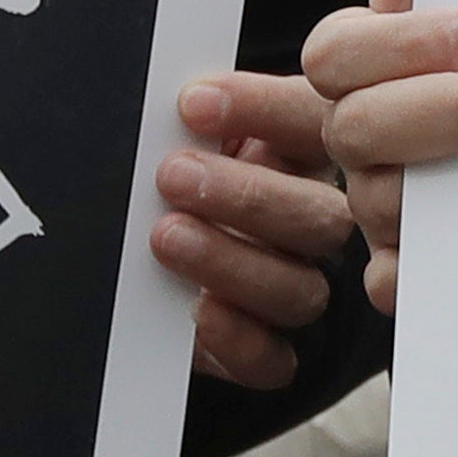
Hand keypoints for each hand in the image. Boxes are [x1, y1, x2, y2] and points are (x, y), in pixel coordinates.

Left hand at [152, 70, 352, 389]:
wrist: (137, 268)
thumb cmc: (167, 181)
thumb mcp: (177, 137)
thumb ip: (190, 119)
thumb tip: (176, 96)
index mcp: (300, 156)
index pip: (312, 124)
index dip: (265, 111)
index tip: (194, 103)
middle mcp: (310, 223)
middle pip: (320, 216)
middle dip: (246, 195)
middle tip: (174, 176)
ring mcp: (292, 288)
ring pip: (299, 288)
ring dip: (231, 260)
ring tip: (167, 236)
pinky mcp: (265, 353)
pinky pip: (274, 359)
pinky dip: (238, 338)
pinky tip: (197, 311)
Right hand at [303, 0, 457, 316]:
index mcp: (360, 62)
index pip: (337, 52)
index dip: (398, 43)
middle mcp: (355, 132)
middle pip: (356, 127)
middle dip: (440, 109)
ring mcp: (372, 197)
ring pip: (380, 201)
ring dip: (449, 182)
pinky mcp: (400, 262)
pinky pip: (389, 279)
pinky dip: (421, 271)